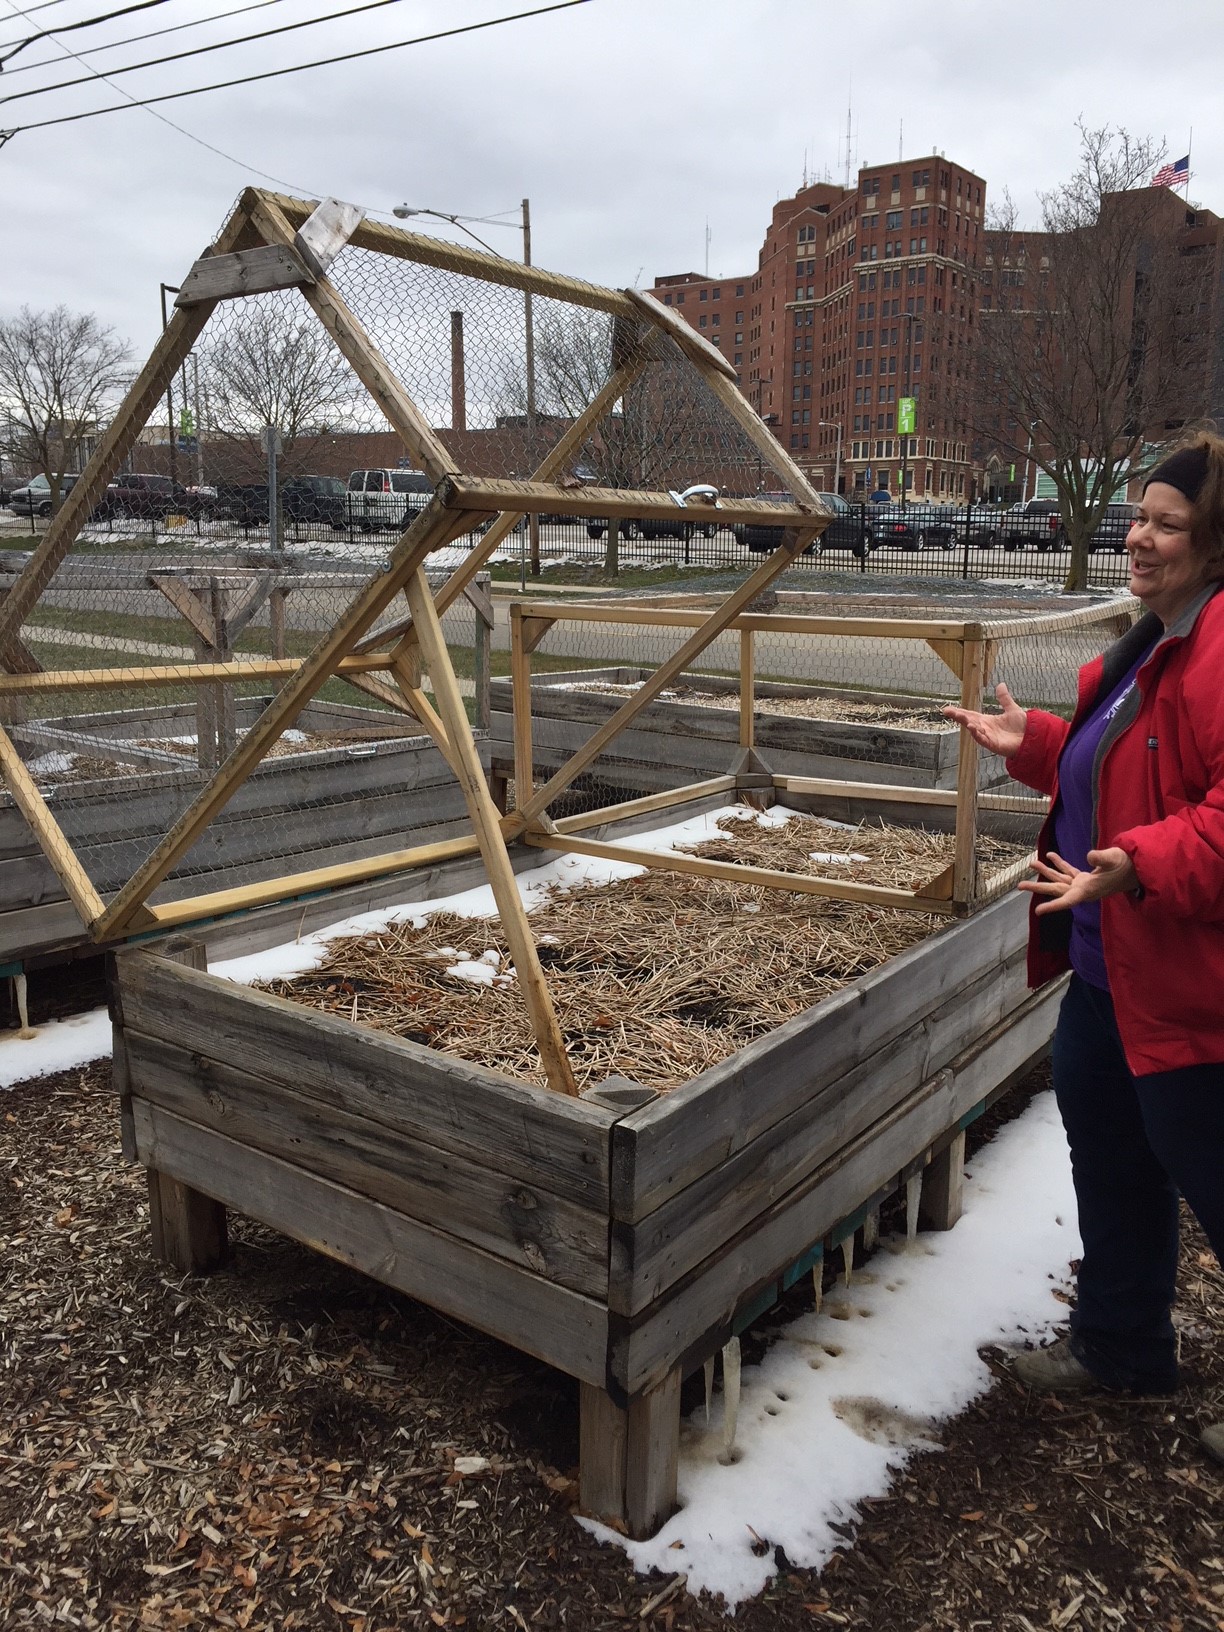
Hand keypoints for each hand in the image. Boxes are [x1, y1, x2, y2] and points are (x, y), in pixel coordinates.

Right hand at [943, 682, 1026, 757]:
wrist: (1032, 738)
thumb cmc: (1022, 727)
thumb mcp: (1012, 709)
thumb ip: (1004, 698)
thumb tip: (1001, 684)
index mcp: (987, 721)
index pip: (970, 715)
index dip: (959, 712)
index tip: (947, 708)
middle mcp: (985, 729)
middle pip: (968, 721)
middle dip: (958, 716)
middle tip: (947, 711)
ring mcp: (988, 737)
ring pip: (974, 730)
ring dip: (967, 724)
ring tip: (961, 717)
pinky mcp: (993, 744)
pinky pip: (983, 740)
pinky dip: (977, 735)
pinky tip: (972, 728)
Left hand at [1018, 848, 1139, 914]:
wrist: (1137, 868)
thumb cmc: (1126, 866)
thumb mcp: (1114, 860)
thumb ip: (1101, 858)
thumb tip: (1089, 855)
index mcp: (1087, 890)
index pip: (1067, 900)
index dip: (1052, 906)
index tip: (1038, 911)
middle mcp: (1082, 889)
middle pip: (1056, 890)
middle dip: (1038, 887)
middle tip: (1019, 886)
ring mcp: (1083, 883)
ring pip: (1060, 879)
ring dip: (1046, 872)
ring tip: (1032, 863)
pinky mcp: (1086, 877)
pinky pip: (1069, 871)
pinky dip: (1059, 864)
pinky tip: (1050, 856)